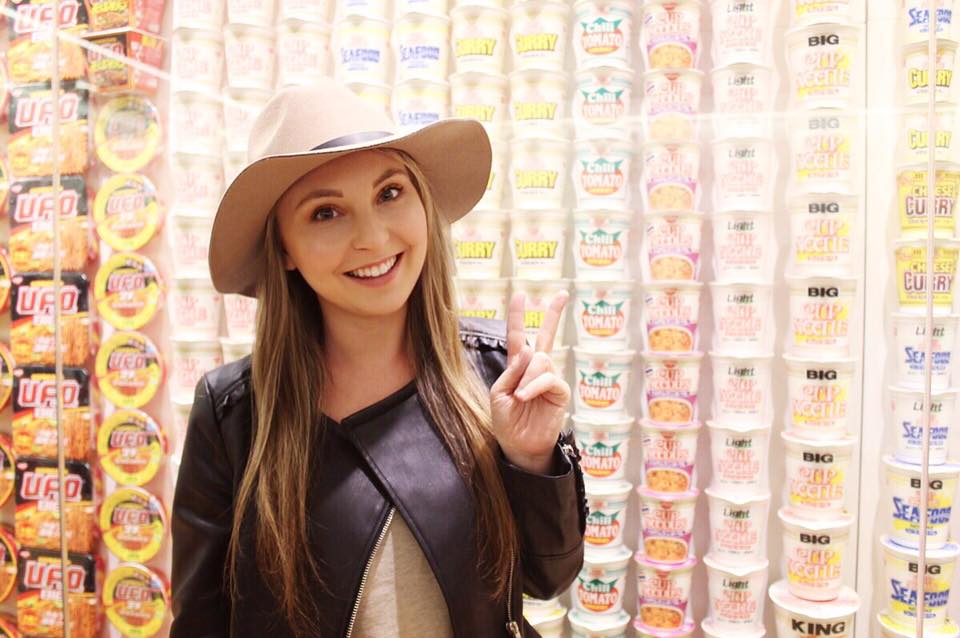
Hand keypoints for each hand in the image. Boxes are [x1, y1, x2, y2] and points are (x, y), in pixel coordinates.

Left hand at [490, 290, 570, 474]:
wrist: (519, 446)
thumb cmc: (507, 421)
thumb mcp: (499, 394)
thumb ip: (511, 371)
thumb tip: (528, 349)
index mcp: (517, 367)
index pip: (517, 336)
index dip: (517, 315)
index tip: (520, 295)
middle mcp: (536, 368)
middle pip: (545, 336)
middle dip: (553, 314)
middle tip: (564, 293)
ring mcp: (549, 378)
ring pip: (541, 360)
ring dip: (527, 377)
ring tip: (521, 397)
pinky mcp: (560, 391)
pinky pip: (549, 378)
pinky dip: (535, 385)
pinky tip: (526, 397)